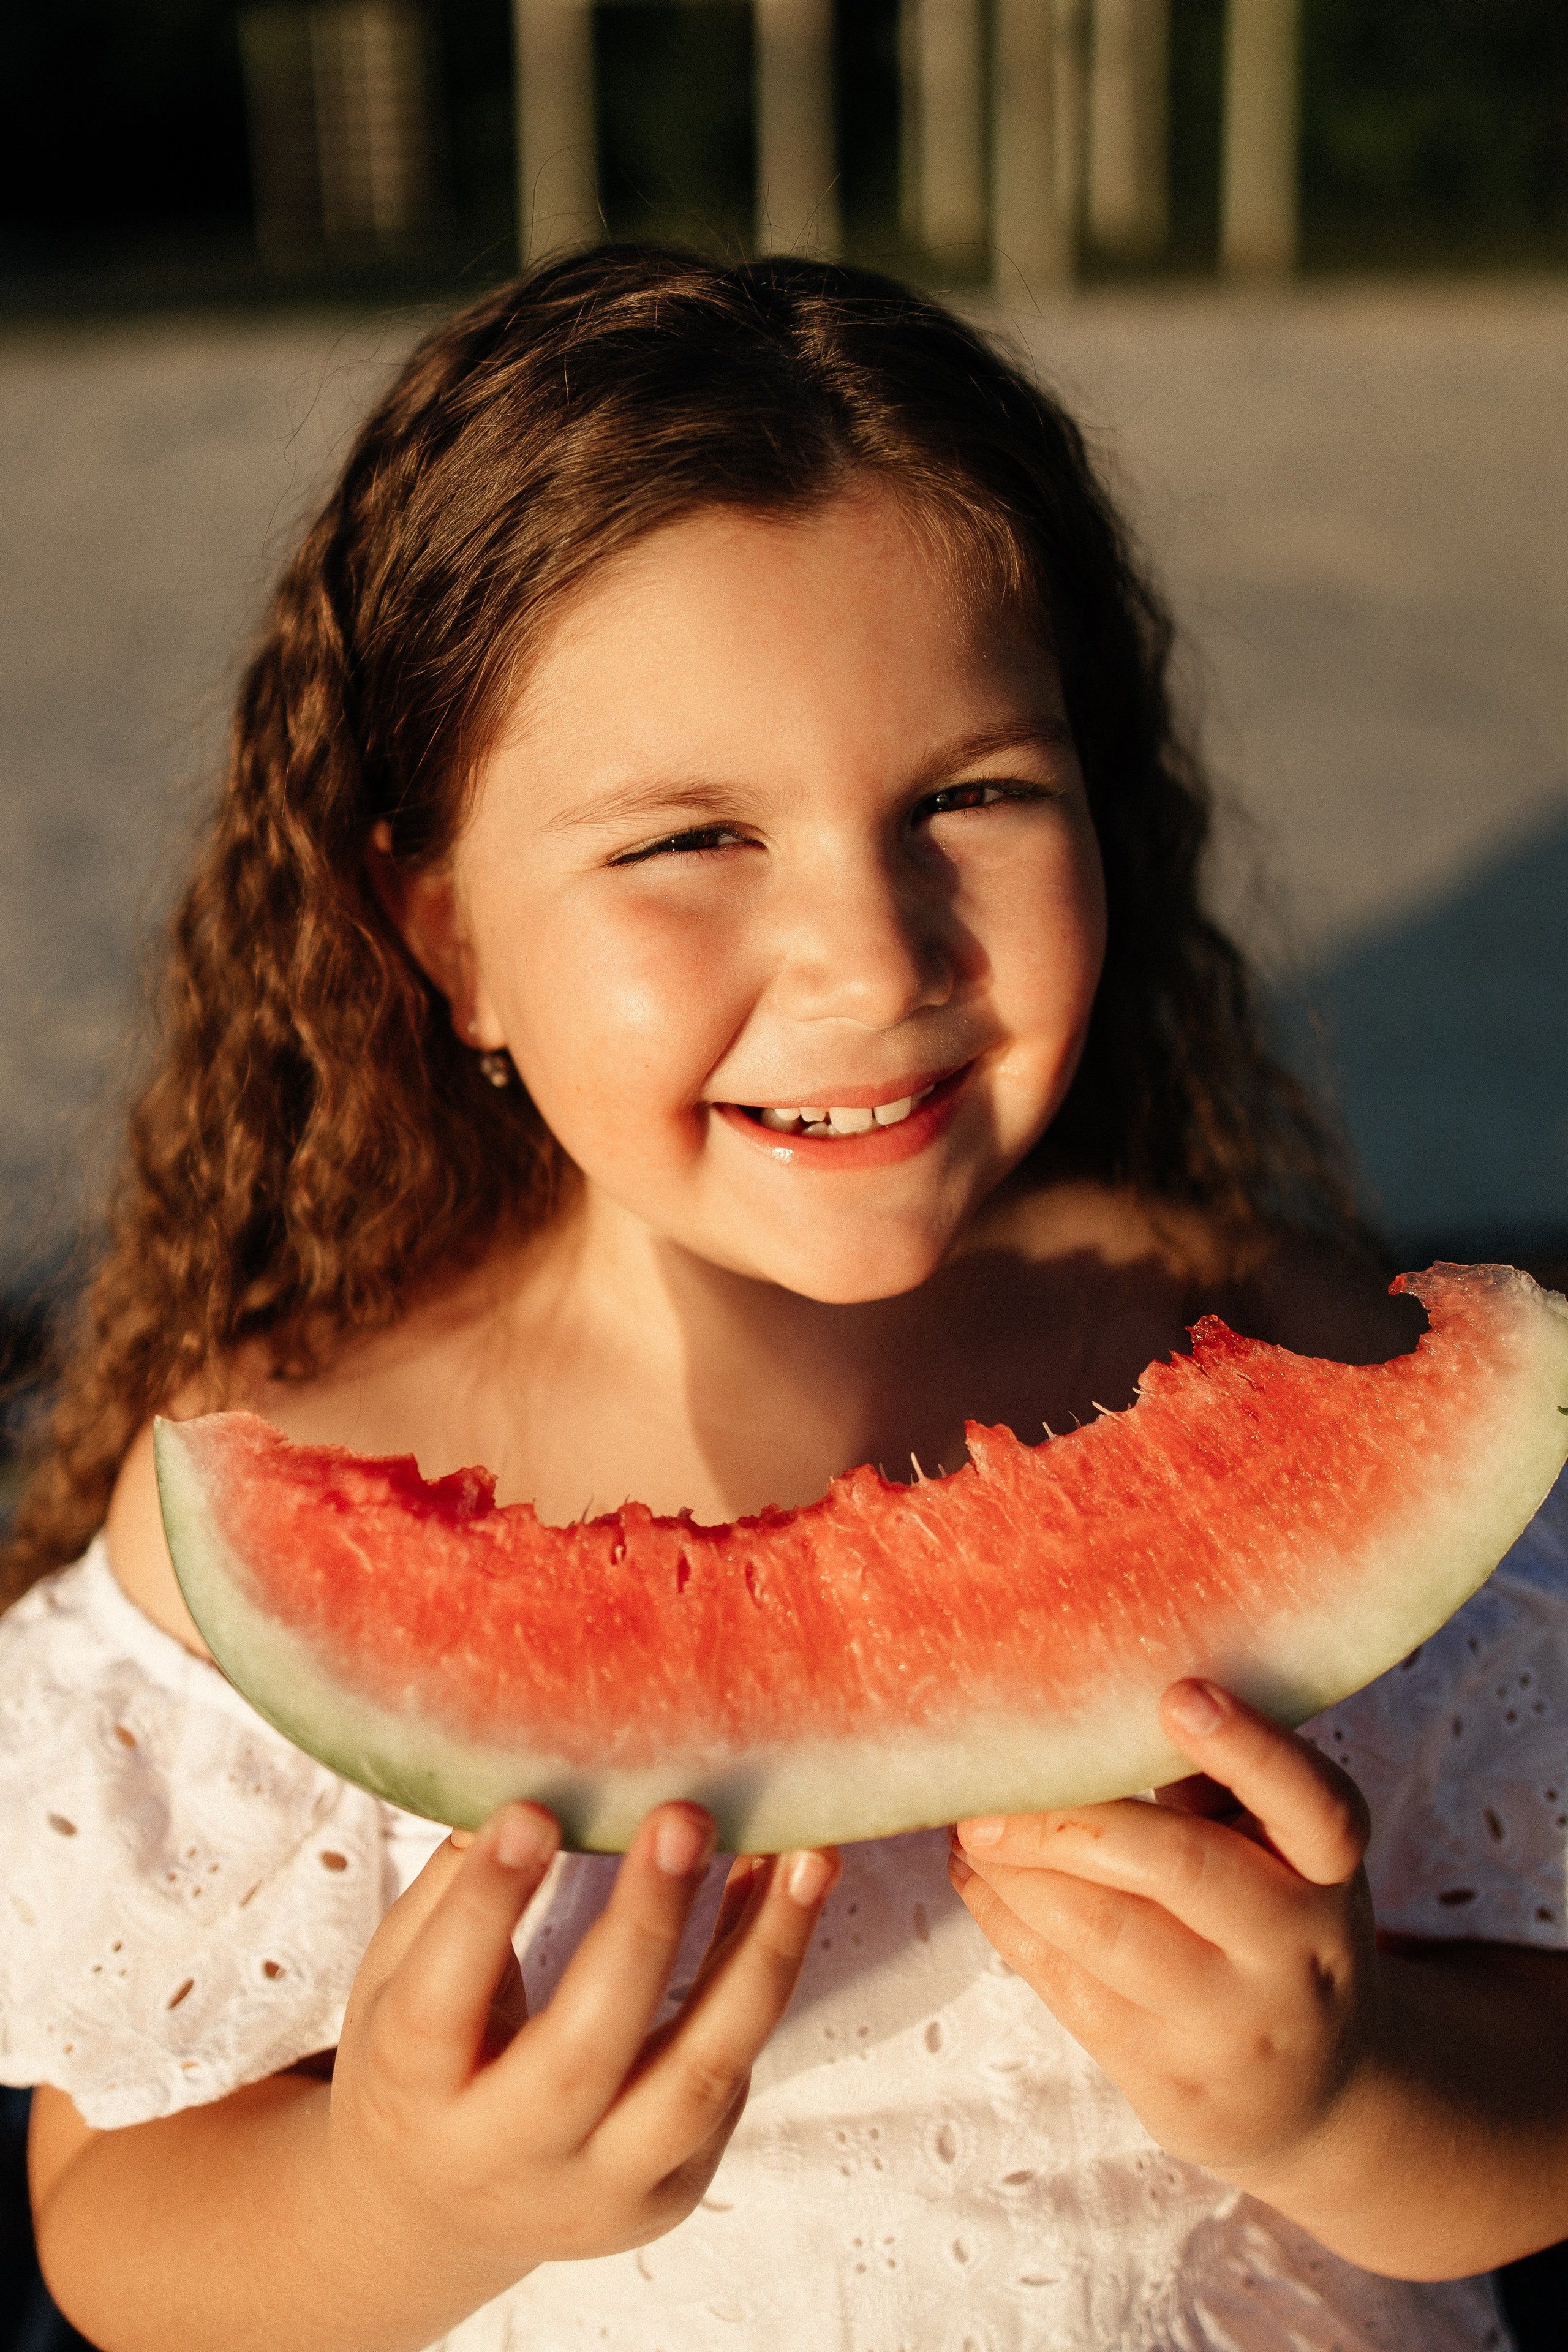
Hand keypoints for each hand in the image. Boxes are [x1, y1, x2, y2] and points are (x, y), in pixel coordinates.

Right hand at [326, 1802, 838, 2307]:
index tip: (532, 1812)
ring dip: (763, 1955)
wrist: (440, 2214)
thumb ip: (448, 1893)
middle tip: (684, 1817)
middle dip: (645, 1927)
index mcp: (412, 2093)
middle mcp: (505, 2157)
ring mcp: (600, 2188)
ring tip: (807, 1856)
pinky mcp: (673, 2190)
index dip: (485, 1907)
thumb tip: (514, 1774)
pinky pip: (732, 2075)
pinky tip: (790, 1888)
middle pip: (583, 2052)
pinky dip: (765, 1974)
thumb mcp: (392, 1983)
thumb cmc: (420, 2063)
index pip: (441, 2004)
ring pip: (698, 2078)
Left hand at [948, 1680, 1377, 2187]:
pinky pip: (1066, 1988)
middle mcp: (1294, 1948)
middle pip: (1180, 1866)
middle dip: (1068, 1820)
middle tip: (992, 1789)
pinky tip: (976, 1878)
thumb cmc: (1270, 1921)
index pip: (1313, 1805)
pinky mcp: (1168, 2079)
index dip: (1249, 1748)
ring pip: (1104, 1934)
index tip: (1178, 1693)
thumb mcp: (1278, 1851)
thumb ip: (1214, 1779)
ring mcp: (1232, 2023)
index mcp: (1328, 1870)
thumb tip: (1092, 1692)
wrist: (1314, 2092)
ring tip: (970, 1828)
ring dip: (1017, 1872)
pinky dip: (1006, 1921)